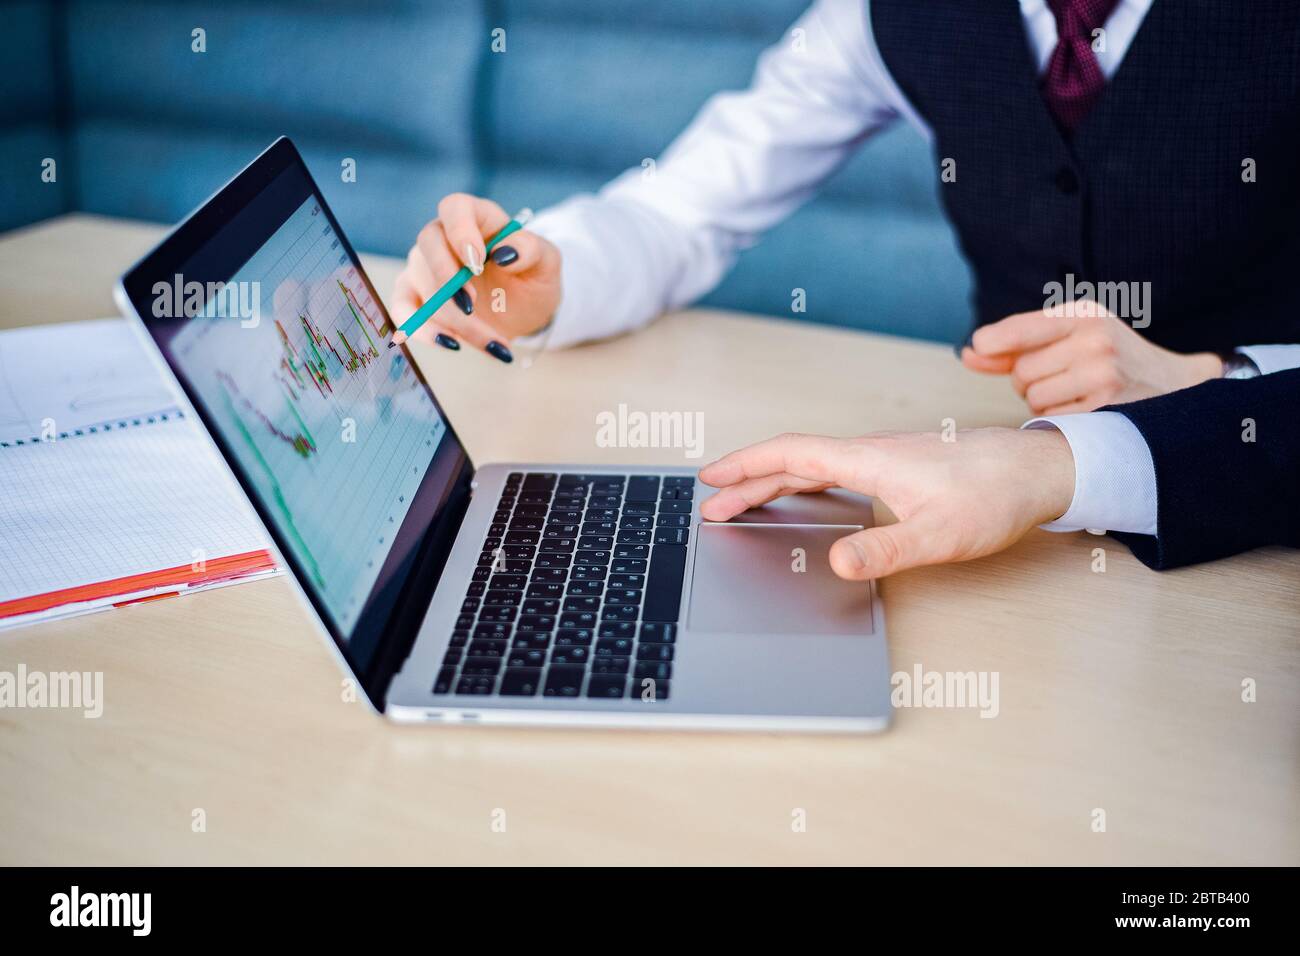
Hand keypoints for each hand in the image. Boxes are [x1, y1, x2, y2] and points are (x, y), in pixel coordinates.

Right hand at [392, 194, 561, 358]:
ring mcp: (425, 267)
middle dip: (448, 279)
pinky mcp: (416, 298)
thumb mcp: (546, 263)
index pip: (455, 208)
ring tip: (490, 341)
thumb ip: (531, 251)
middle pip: (429, 244)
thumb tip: (505, 253)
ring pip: (422, 284)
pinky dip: (421, 330)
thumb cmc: (533, 277)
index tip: (478, 261)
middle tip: (471, 306)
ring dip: (453, 318)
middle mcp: (444, 238)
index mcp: (477, 218)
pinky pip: (403, 310)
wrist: (524, 310)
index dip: (460, 232)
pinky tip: (450, 343)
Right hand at [698, 428, 1075, 579]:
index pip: (790, 456)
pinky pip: (835, 467)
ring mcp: (885, 456)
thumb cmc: (996, 495)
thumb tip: (835, 563)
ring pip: (813, 462)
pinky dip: (804, 480)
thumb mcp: (939, 534)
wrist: (1040, 469)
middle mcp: (870, 451)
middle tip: (714, 505)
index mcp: (868, 460)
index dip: (745, 467)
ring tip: (746, 500)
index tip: (712, 480)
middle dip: (748, 481)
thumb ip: (884, 550)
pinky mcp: (901, 464)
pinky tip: (809, 495)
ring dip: (774, 479)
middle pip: (793, 461)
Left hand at [961, 300, 1221, 414]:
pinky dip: (1057, 419)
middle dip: (1027, 379)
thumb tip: (968, 353)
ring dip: (1041, 402)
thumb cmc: (1107, 356)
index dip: (994, 340)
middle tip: (1056, 376)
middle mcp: (1096, 341)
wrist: (1174, 383)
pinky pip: (1052, 419)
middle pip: (1022, 370)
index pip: (1024, 328)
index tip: (977, 346)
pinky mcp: (1108, 408)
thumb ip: (1017, 344)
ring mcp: (1104, 376)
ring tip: (1072, 392)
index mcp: (1086, 315)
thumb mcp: (1072, 335)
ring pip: (1034, 398)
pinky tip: (1082, 409)